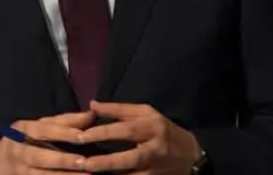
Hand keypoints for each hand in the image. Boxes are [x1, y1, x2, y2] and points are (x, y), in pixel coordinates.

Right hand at [0, 111, 95, 174]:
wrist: (0, 161)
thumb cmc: (29, 138)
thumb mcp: (43, 125)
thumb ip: (67, 121)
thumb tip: (92, 115)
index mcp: (22, 130)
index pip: (43, 130)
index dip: (63, 133)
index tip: (82, 136)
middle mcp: (17, 151)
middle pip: (38, 157)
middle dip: (61, 160)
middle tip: (84, 162)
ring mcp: (19, 170)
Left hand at [76, 101, 201, 173]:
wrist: (191, 156)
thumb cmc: (163, 130)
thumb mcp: (146, 114)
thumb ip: (119, 110)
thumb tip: (92, 105)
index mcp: (152, 126)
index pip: (126, 128)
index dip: (104, 132)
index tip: (81, 135)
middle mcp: (155, 148)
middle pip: (129, 157)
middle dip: (105, 161)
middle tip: (83, 161)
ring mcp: (155, 169)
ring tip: (89, 173)